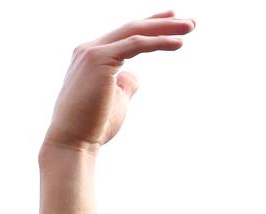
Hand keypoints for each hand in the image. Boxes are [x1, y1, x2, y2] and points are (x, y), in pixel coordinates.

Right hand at [44, 11, 195, 153]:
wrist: (74, 141)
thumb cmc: (94, 126)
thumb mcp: (117, 100)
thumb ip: (125, 84)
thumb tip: (135, 75)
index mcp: (92, 56)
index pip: (126, 35)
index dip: (150, 26)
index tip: (173, 20)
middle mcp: (90, 49)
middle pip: (132, 28)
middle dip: (162, 22)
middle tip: (191, 22)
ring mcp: (92, 52)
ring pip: (135, 32)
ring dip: (165, 28)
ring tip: (191, 26)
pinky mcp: (100, 60)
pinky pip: (135, 44)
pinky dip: (158, 41)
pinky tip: (179, 42)